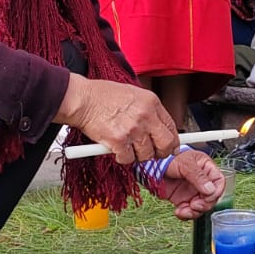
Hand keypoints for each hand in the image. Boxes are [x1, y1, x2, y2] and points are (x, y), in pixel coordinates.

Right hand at [55, 73, 177, 164]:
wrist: (82, 99)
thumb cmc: (103, 96)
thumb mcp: (133, 94)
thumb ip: (148, 111)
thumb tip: (159, 129)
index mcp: (152, 102)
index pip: (171, 127)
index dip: (171, 141)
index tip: (169, 148)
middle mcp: (146, 116)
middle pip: (166, 144)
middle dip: (160, 153)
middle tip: (151, 154)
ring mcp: (133, 129)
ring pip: (146, 155)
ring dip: (137, 156)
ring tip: (127, 147)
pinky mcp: (119, 141)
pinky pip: (128, 159)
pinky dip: (122, 158)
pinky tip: (116, 149)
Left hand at [157, 149, 224, 219]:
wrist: (150, 167)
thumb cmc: (168, 159)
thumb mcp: (185, 164)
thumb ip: (198, 176)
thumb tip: (210, 189)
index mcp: (206, 169)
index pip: (219, 182)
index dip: (215, 191)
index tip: (207, 196)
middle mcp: (201, 181)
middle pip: (211, 198)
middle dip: (204, 204)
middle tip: (195, 205)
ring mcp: (192, 191)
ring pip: (201, 207)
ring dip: (194, 212)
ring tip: (184, 210)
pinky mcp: (183, 200)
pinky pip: (189, 211)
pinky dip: (185, 215)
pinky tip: (179, 212)